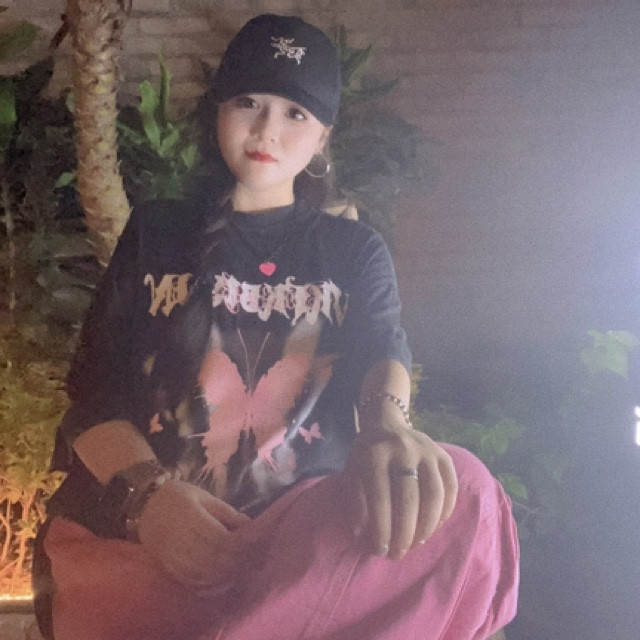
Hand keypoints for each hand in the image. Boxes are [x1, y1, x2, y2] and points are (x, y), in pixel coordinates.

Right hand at [137, 479, 250, 589]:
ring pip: (202, 572)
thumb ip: (226, 512)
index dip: (239, 545)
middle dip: (235, 561)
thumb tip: (249, 525)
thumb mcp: (204, 497)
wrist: (143, 506)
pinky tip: (219, 580)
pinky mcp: (165, 565)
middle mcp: (179, 537)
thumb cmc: (178, 496)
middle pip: (213, 557)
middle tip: (251, 560)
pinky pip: (189, 579)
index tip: (253, 544)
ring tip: (239, 570)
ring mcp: (170, 554)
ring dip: (223, 575)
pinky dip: (207, 583)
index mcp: (190, 515)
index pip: (220, 538)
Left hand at [344, 422, 457, 559]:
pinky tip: (434, 527)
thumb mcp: (352, 472)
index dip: (381, 527)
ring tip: (417, 543)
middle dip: (405, 532)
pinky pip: (451, 487)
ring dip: (427, 525)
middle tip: (400, 553)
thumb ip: (356, 500)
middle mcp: (403, 449)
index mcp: (375, 454)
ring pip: (434, 494)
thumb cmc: (366, 455)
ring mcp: (427, 450)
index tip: (381, 550)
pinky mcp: (443, 455)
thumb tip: (362, 532)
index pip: (380, 497)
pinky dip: (444, 511)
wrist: (386, 424)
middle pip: (409, 498)